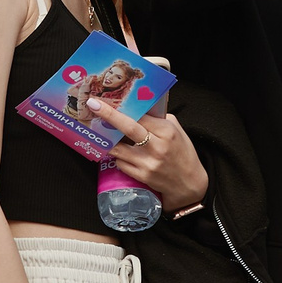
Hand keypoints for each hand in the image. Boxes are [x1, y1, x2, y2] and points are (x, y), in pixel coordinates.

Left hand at [88, 98, 207, 214]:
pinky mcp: (142, 176)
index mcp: (167, 131)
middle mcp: (157, 146)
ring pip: (118, 148)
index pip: (141, 115)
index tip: (107, 99)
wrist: (188, 183)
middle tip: (93, 105)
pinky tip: (123, 154)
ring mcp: (148, 163)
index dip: (123, 107)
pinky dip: (118, 157)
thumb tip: (137, 106)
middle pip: (129, 127)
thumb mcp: (177, 130)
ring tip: (103, 134)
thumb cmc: (182, 153)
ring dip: (108, 140)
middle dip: (109, 114)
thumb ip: (157, 118)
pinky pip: (120, 163)